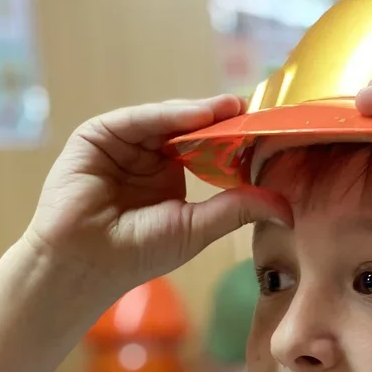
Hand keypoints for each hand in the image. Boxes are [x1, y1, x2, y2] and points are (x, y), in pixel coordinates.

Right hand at [22, 96, 291, 300]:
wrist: (85, 263)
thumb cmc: (137, 254)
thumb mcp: (197, 228)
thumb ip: (237, 210)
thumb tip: (287, 207)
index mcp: (170, 178)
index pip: (206, 150)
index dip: (234, 141)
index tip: (268, 131)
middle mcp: (148, 157)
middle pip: (189, 129)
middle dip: (222, 120)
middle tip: (257, 110)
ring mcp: (123, 145)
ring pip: (166, 119)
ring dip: (200, 113)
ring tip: (233, 108)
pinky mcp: (97, 136)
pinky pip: (137, 119)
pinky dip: (166, 114)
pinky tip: (195, 115)